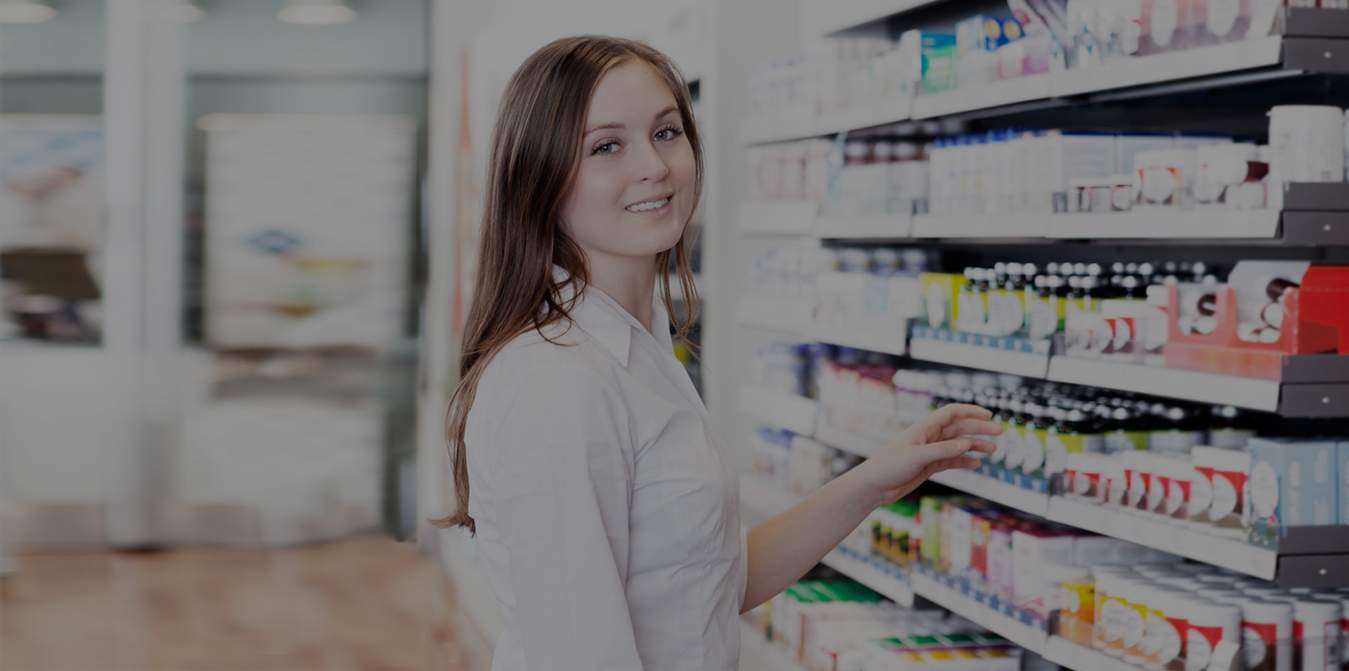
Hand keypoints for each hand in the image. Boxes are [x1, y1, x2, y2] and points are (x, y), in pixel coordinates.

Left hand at [857, 404, 1002, 505]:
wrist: (874, 485)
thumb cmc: (890, 466)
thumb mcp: (918, 457)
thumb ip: (943, 450)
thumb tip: (967, 443)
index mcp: (924, 428)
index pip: (951, 413)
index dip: (970, 411)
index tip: (989, 416)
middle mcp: (929, 437)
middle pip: (959, 428)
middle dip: (979, 429)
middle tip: (1000, 433)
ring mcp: (930, 451)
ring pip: (958, 445)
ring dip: (975, 445)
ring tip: (993, 450)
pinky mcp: (929, 466)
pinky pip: (951, 461)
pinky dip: (964, 462)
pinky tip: (977, 464)